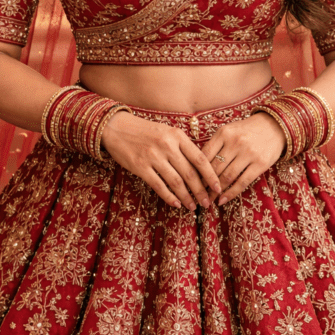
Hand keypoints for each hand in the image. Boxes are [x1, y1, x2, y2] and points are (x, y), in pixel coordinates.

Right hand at [101, 110, 221, 209]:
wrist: (117, 128)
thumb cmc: (146, 131)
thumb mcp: (168, 132)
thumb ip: (183, 146)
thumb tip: (201, 167)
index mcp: (177, 136)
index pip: (200, 159)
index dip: (211, 176)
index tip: (218, 187)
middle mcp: (167, 146)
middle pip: (190, 173)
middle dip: (201, 191)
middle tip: (207, 203)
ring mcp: (153, 157)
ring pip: (176, 182)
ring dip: (186, 197)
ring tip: (193, 206)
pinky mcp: (141, 167)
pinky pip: (159, 186)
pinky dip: (169, 197)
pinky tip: (176, 204)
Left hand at [201, 112, 285, 204]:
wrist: (274, 126)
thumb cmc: (247, 130)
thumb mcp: (229, 130)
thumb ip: (215, 145)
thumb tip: (198, 166)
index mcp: (224, 133)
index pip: (205, 155)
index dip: (196, 170)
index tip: (191, 181)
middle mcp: (235, 142)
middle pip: (215, 168)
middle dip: (204, 184)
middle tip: (197, 194)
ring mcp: (248, 153)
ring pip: (227, 177)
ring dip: (216, 191)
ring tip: (209, 200)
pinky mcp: (260, 164)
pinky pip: (242, 182)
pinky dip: (231, 193)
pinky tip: (223, 200)